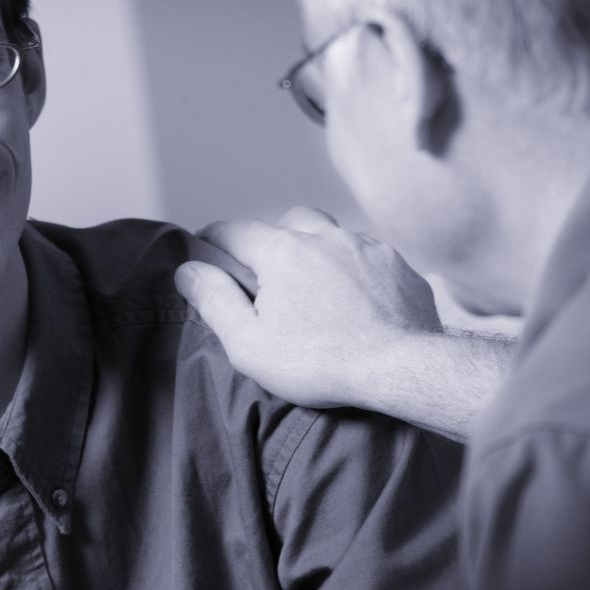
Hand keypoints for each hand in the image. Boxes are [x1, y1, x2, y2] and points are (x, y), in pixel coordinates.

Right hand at [173, 207, 443, 410]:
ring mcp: (367, 247)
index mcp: (283, 251)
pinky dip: (355, 268)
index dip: (214, 239)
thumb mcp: (249, 343)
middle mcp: (325, 236)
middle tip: (267, 269)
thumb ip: (214, 301)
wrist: (400, 369)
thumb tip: (188, 270)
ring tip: (315, 284)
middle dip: (273, 237)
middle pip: (289, 221)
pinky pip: (369, 254)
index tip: (204, 247)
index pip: (235, 231)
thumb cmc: (320, 363)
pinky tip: (356, 298)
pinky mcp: (398, 265)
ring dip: (318, 249)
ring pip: (333, 233)